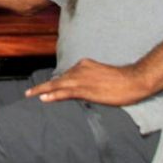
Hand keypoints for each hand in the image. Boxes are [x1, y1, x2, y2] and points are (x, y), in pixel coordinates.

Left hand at [24, 58, 152, 105]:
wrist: (134, 79)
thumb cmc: (122, 80)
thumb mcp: (102, 75)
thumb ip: (91, 78)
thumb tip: (84, 87)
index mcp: (84, 64)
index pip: (65, 75)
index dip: (54, 82)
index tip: (43, 88)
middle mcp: (80, 69)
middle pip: (58, 79)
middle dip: (43, 86)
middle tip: (29, 92)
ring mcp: (82, 79)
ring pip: (58, 85)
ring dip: (43, 90)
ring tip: (30, 95)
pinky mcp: (86, 89)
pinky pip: (66, 92)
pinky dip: (54, 95)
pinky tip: (44, 98)